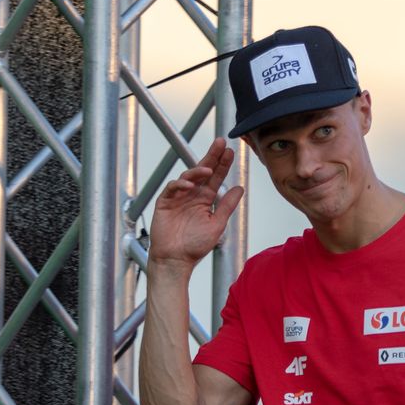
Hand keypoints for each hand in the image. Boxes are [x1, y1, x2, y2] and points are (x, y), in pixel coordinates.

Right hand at [148, 138, 243, 272]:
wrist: (175, 260)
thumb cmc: (195, 246)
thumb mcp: (217, 224)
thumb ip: (227, 206)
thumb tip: (239, 189)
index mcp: (205, 200)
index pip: (215, 178)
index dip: (222, 164)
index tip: (230, 152)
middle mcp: (192, 195)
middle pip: (202, 171)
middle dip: (211, 156)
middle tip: (220, 143)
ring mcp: (178, 198)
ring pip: (188, 176)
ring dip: (198, 171)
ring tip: (209, 169)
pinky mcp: (165, 203)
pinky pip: (172, 188)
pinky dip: (180, 185)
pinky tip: (190, 185)